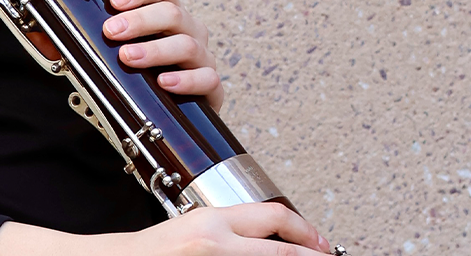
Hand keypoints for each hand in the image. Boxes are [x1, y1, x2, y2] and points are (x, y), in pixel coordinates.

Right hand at [0, 203, 330, 254]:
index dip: (305, 231)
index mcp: (212, 220)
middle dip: (309, 255)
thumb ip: (227, 231)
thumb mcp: (190, 229)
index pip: (274, 217)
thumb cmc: (149, 252)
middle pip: (283, 249)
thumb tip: (269, 234)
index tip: (321, 244)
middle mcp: (215, 244)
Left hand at [102, 0, 223, 110]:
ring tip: (129, 57)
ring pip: (186, 44)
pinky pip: (206, 78)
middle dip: (139, 20)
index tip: (114, 2)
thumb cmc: (145, 75)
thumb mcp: (125, 51)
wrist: (171, 115)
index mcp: (169, 14)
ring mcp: (202, 57)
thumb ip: (102, 39)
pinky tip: (164, 82)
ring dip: (155, 50)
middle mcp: (189, 31)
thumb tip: (58, 36)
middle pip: (172, 13)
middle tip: (112, 31)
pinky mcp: (212, 87)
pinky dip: (184, 80)